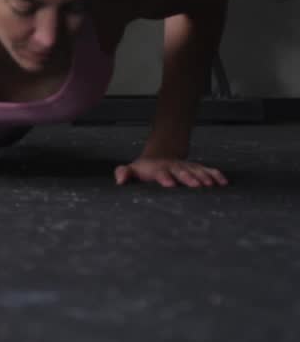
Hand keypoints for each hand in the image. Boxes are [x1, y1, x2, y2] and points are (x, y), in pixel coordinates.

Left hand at [114, 156, 228, 187]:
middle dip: (188, 178)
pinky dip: (216, 175)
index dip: (165, 178)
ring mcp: (187, 167)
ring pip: (197, 170)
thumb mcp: (132, 170)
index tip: (169, 184)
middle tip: (196, 185)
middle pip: (181, 172)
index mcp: (158, 169)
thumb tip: (119, 180)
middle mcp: (174, 167)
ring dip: (204, 177)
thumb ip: (124, 173)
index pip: (161, 173)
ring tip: (211, 185)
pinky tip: (224, 183)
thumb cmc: (144, 169)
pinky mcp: (197, 169)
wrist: (160, 156)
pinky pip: (208, 170)